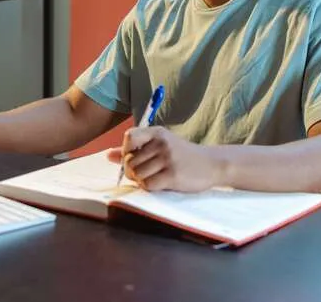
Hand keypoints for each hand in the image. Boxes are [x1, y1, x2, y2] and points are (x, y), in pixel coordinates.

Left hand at [107, 126, 222, 191]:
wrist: (212, 164)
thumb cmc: (183, 155)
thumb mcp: (161, 145)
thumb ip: (135, 149)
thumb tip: (109, 155)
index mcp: (157, 132)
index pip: (129, 137)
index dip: (127, 150)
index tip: (136, 156)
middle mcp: (161, 143)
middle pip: (130, 162)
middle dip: (134, 171)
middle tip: (148, 172)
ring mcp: (168, 159)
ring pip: (137, 175)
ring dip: (142, 181)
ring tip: (156, 177)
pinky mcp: (172, 175)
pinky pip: (148, 185)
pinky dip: (151, 188)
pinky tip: (162, 183)